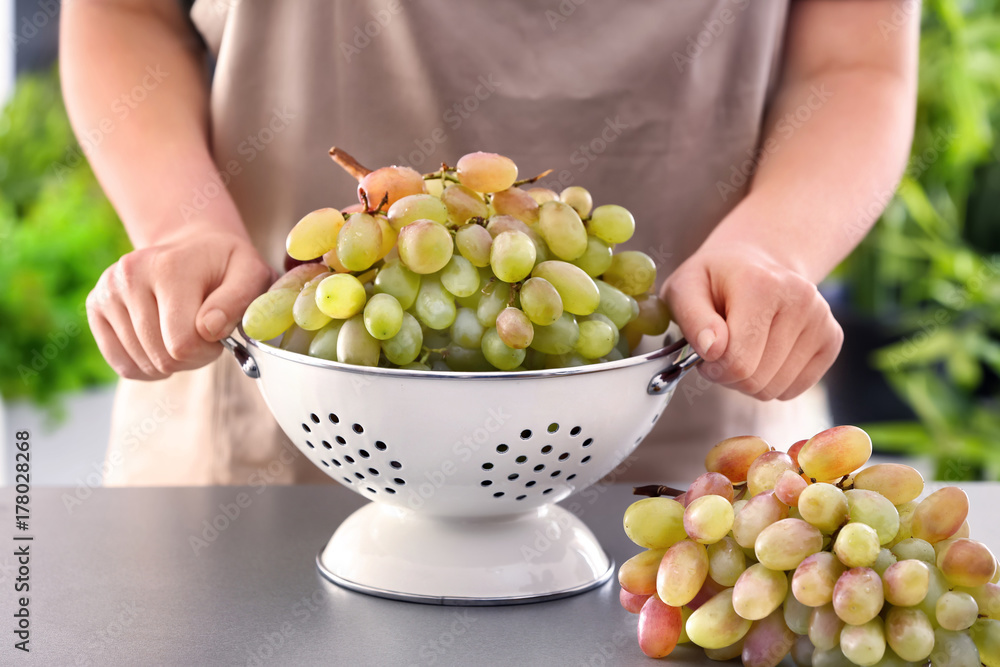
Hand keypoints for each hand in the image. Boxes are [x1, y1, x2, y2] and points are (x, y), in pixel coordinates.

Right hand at [87, 228, 273, 379]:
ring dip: (170, 362)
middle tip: (203, 335)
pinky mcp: (95, 305)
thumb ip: (239, 301)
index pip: (182, 343)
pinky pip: (121, 364)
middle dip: (190, 357)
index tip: (218, 334)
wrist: (194, 247)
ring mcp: (107, 290)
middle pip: (161, 357)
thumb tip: (208, 329)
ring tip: (184, 334)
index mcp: (169, 267)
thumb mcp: (251, 275)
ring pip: (141, 363)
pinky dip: (146, 367)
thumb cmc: (226, 267)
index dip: (207, 351)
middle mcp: (129, 275)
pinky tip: (162, 347)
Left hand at [661, 240, 842, 400]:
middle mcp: (801, 299)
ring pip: (775, 389)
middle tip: (723, 348)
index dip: (712, 368)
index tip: (705, 352)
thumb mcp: (684, 290)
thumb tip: (712, 349)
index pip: (737, 360)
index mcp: (762, 285)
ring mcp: (822, 319)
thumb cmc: (714, 281)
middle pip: (756, 379)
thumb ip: (691, 319)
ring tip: (743, 347)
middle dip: (730, 375)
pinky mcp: (833, 339)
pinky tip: (765, 352)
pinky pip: (793, 390)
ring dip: (750, 380)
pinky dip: (772, 382)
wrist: (755, 262)